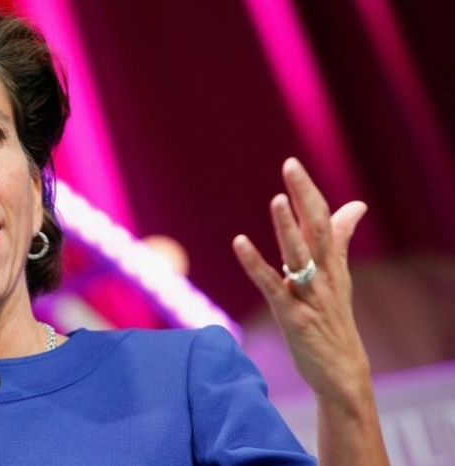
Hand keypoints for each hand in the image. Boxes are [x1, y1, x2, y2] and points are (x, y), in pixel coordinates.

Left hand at [232, 157, 369, 399]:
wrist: (342, 371)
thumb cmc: (335, 320)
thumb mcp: (339, 276)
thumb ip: (340, 239)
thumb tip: (355, 205)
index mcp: (333, 263)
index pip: (323, 219)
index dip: (307, 192)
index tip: (292, 165)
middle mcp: (324, 275)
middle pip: (316, 229)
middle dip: (303, 197)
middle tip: (290, 166)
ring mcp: (309, 296)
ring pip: (299, 256)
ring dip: (288, 228)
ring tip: (277, 200)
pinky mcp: (293, 316)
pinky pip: (272, 285)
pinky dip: (255, 263)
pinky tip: (240, 242)